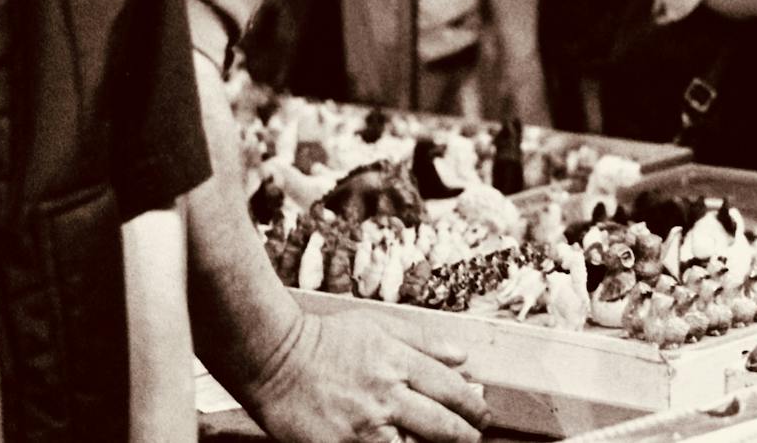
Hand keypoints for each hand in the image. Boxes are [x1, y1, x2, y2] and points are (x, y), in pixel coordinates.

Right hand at [243, 310, 486, 442]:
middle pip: (442, 425)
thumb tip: (462, 355)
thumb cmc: (324, 339)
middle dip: (466, 436)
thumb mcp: (378, 325)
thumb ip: (423, 340)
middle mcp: (386, 394)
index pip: (451, 389)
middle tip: (474, 438)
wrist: (272, 358)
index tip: (484, 415)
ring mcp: (364, 425)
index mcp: (398, 362)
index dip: (474, 406)